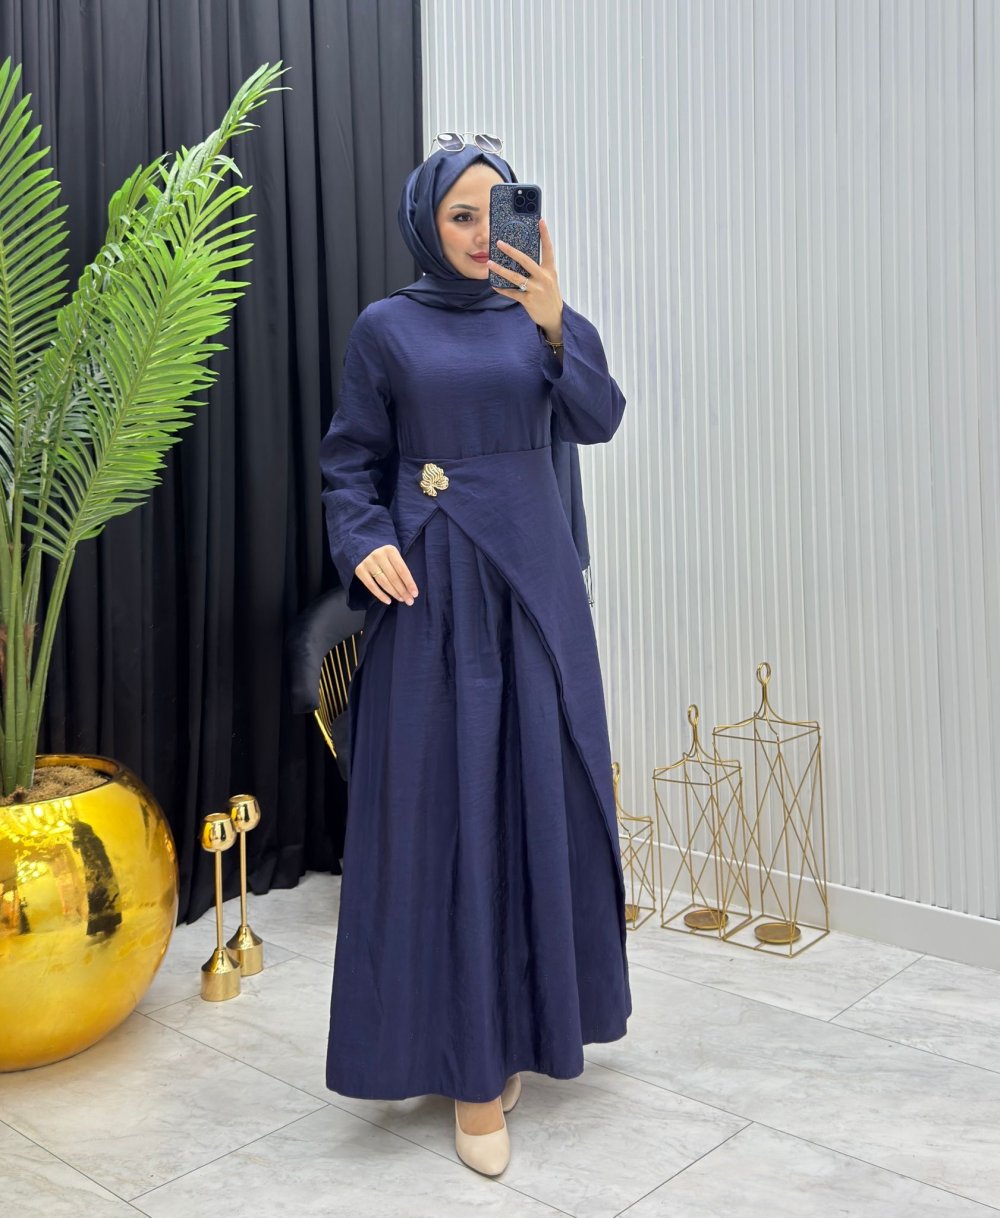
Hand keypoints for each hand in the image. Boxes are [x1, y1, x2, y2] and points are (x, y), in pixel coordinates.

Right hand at [356, 545, 417, 605]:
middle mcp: (378, 555)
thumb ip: (401, 570)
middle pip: (393, 577)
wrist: (366, 551)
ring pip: (383, 582)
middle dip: (403, 591)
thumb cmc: (386, 558)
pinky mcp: (360, 570)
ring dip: (394, 593)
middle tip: (410, 601)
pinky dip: (380, 595)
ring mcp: (368, 562)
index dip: (409, 583)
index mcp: (390, 550)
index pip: (402, 569)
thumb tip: (410, 590)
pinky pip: (371, 586)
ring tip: (401, 599)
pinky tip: (388, 601)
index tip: (415, 594)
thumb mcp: (395, 558)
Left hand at [487, 217, 562, 341]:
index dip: (545, 234)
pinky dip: (502, 289)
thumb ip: (539, 269)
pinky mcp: (529, 300)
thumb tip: (521, 258)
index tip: (540, 220)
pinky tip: (494, 286)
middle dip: (511, 251)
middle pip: (525, 260)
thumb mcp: (549, 280)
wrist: (555, 317)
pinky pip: (512, 293)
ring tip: (489, 263)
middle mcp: (544, 278)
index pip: (548, 249)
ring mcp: (536, 289)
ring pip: (515, 277)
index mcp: (550, 270)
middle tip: (499, 243)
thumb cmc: (550, 296)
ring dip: (500, 269)